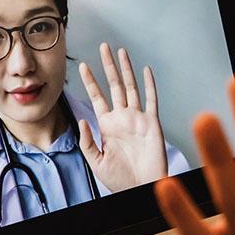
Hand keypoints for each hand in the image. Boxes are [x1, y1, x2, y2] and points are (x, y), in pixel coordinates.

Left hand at [77, 43, 168, 191]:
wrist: (141, 188)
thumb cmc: (120, 179)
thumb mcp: (95, 162)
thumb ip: (87, 141)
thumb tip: (83, 120)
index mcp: (108, 125)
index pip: (96, 97)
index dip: (89, 81)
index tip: (82, 66)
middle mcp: (122, 118)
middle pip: (114, 86)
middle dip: (107, 66)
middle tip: (102, 47)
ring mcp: (138, 118)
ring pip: (131, 87)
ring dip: (125, 69)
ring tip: (120, 52)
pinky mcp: (152, 123)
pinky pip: (151, 100)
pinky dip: (149, 85)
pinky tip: (145, 71)